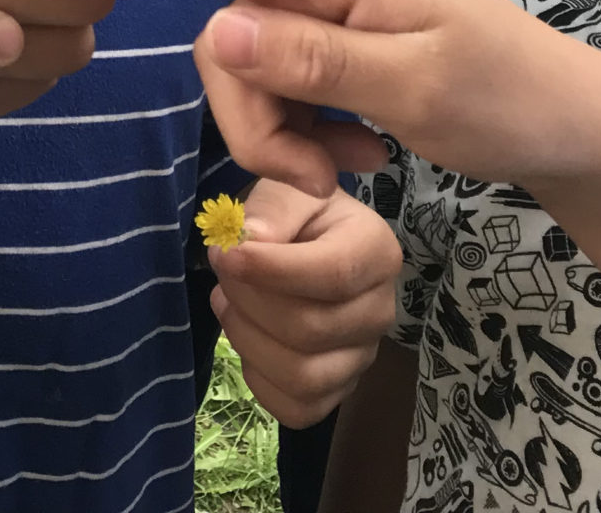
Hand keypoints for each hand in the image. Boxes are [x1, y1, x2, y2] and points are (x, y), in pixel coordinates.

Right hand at [54, 0, 595, 195]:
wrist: (570, 123)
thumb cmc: (505, 95)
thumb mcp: (415, 86)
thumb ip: (314, 60)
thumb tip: (218, 30)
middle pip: (223, 42)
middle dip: (253, 121)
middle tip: (315, 179)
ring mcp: (321, 5)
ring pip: (243, 75)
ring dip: (282, 136)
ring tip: (348, 168)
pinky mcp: (329, 41)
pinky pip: (276, 87)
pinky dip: (304, 131)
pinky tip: (356, 153)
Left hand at [210, 180, 398, 427]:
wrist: (302, 238)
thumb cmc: (295, 212)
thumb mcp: (284, 190)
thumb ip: (271, 209)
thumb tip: (252, 240)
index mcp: (377, 252)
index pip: (332, 275)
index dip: (271, 270)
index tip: (225, 253)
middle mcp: (380, 310)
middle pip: (310, 329)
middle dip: (248, 300)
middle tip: (220, 267)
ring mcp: (362, 356)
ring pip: (304, 376)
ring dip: (247, 339)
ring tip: (225, 301)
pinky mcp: (339, 389)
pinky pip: (300, 410)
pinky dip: (259, 380)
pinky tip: (245, 338)